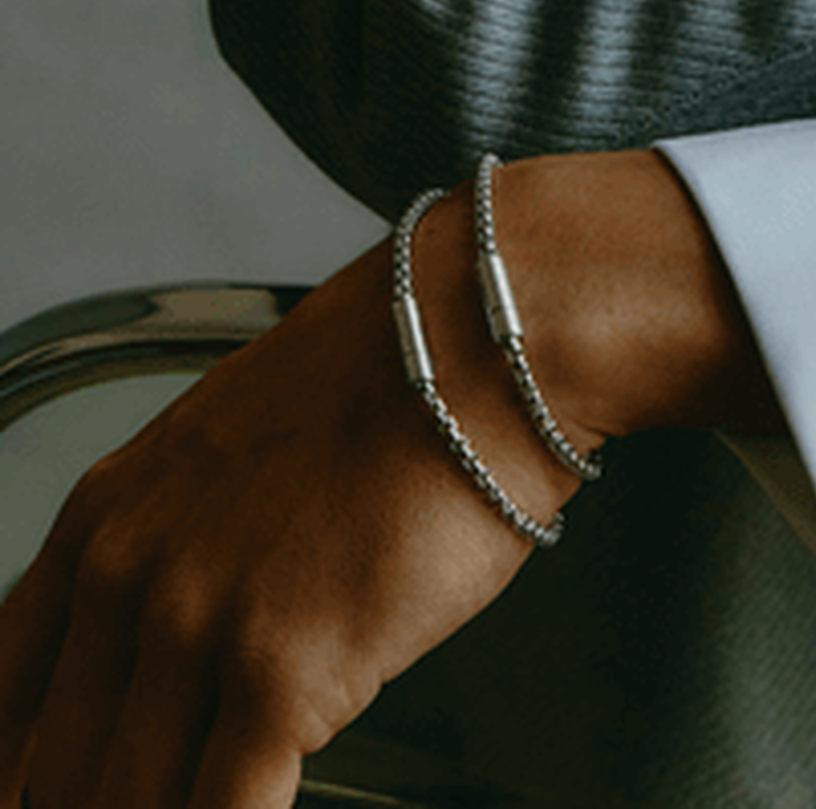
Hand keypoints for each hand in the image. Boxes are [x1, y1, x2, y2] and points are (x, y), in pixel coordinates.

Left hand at [0, 153, 774, 808]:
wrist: (484, 338)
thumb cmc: (399, 374)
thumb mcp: (238, 442)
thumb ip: (187, 542)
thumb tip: (192, 632)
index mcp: (104, 519)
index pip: (7, 696)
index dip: (28, 763)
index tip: (57, 780)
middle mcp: (128, 579)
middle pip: (61, 769)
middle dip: (102, 799)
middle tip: (153, 796)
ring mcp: (198, 631)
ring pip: (133, 801)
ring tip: (218, 801)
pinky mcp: (281, 678)